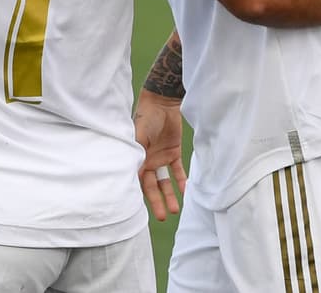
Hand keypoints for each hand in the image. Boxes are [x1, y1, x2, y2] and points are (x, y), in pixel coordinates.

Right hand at [134, 88, 186, 221]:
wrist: (162, 103)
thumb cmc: (146, 118)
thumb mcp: (138, 136)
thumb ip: (137, 153)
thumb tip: (132, 172)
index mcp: (136, 158)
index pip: (135, 181)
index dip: (137, 195)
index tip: (140, 211)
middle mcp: (147, 161)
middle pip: (151, 186)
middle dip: (156, 201)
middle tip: (163, 217)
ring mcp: (160, 158)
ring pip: (165, 183)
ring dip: (170, 196)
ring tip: (176, 210)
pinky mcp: (173, 153)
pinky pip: (178, 172)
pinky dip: (183, 182)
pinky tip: (188, 192)